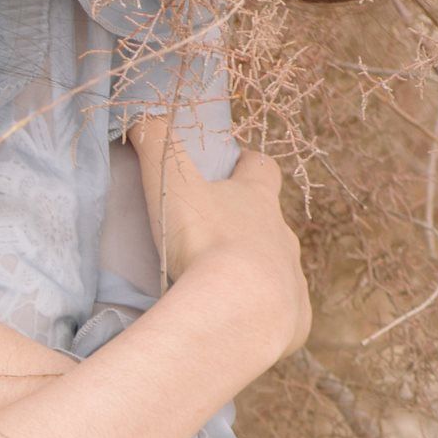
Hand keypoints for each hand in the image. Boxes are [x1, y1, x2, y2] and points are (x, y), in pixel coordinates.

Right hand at [127, 113, 310, 367]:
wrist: (242, 306)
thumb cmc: (205, 238)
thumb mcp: (171, 181)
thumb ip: (156, 142)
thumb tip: (143, 114)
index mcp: (256, 199)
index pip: (261, 169)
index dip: (250, 163)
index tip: (239, 161)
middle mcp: (282, 235)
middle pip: (272, 222)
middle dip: (251, 225)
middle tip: (221, 235)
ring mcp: (292, 278)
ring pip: (279, 268)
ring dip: (258, 272)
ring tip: (228, 287)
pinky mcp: (294, 318)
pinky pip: (282, 314)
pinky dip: (265, 315)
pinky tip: (244, 324)